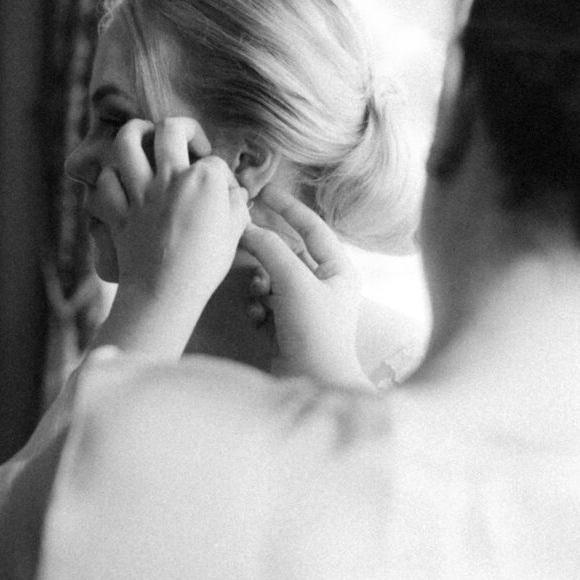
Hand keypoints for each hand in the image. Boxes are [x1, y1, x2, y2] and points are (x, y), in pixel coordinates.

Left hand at [91, 117, 249, 359]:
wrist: (164, 295)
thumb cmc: (204, 267)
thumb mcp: (234, 233)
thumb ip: (237, 205)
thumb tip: (236, 193)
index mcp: (204, 180)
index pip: (215, 160)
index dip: (223, 173)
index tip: (225, 192)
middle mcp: (169, 178)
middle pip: (170, 129)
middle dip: (183, 127)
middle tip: (188, 142)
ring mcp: (139, 192)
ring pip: (126, 143)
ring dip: (136, 133)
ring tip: (146, 137)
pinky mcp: (118, 211)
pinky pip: (105, 183)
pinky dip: (111, 179)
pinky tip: (123, 182)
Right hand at [238, 188, 369, 386]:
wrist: (313, 388)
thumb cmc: (315, 334)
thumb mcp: (294, 283)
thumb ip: (271, 250)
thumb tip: (248, 227)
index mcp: (339, 270)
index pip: (313, 227)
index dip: (288, 207)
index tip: (264, 191)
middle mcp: (325, 286)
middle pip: (288, 253)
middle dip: (266, 251)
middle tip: (240, 236)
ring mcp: (305, 307)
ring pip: (272, 278)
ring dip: (259, 284)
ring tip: (258, 296)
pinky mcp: (286, 327)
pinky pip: (264, 302)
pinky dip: (257, 306)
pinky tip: (257, 319)